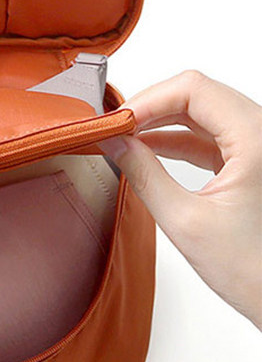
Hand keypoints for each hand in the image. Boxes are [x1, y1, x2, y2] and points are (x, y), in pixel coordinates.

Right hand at [102, 71, 261, 328]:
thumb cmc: (255, 271)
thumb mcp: (185, 221)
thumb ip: (144, 174)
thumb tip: (114, 142)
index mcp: (257, 142)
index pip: (194, 90)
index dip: (149, 100)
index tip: (117, 121)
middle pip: (199, 95)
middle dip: (152, 107)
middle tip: (115, 128)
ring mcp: (260, 147)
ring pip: (203, 112)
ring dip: (162, 121)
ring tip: (125, 138)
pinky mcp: (253, 161)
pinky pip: (211, 135)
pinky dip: (178, 138)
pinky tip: (147, 149)